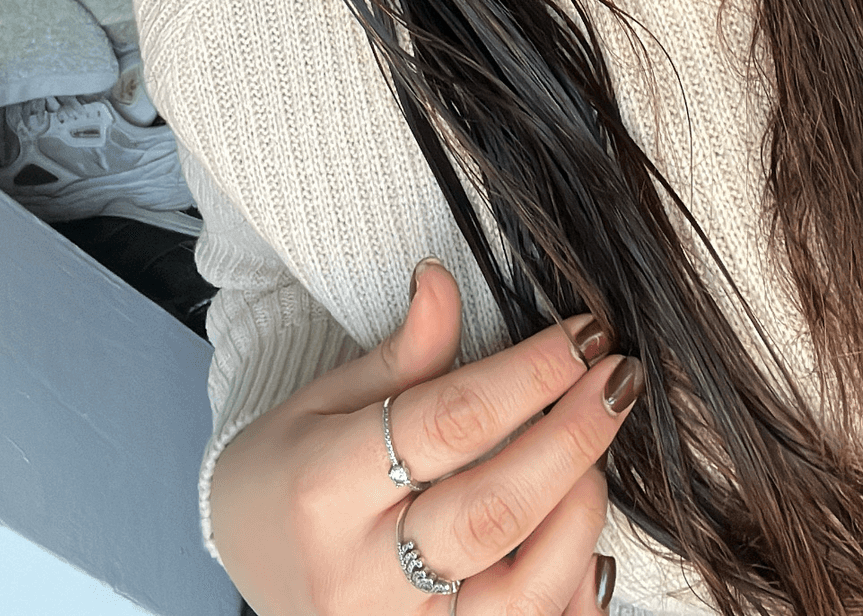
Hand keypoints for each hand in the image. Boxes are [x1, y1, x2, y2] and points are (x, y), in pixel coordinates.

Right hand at [209, 260, 641, 615]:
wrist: (243, 561)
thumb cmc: (289, 473)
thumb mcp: (326, 399)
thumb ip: (403, 355)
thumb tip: (443, 279)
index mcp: (326, 487)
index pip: (449, 423)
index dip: (528, 375)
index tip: (584, 335)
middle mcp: (360, 573)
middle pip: (493, 510)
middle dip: (571, 439)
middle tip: (619, 380)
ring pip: (519, 592)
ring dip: (578, 515)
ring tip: (600, 453)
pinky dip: (568, 592)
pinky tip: (588, 541)